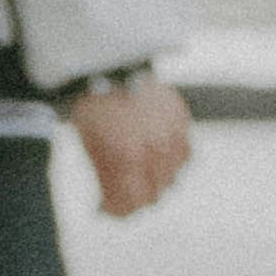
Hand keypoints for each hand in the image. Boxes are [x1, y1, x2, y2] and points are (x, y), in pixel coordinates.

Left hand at [62, 76, 191, 215]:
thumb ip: (106, 178)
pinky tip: (156, 155)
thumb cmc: (93, 106)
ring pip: (172, 178)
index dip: (117, 212)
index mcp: (124, 158)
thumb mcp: (91, 145)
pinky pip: (185, 155)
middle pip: (153, 196)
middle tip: (121, 192)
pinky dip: (171, 161)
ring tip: (138, 173)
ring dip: (155, 181)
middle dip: (134, 199)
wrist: (108, 63)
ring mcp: (171, 136)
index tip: (106, 209)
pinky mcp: (182, 121)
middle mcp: (152, 150)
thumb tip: (108, 205)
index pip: (129, 205)